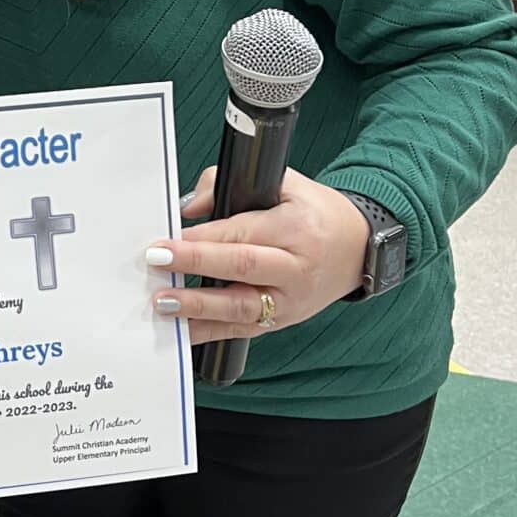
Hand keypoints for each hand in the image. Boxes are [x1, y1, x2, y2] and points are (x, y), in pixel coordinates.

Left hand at [146, 166, 368, 343]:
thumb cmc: (317, 214)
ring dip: (198, 307)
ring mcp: (289, 301)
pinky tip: (181, 331)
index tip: (165, 239)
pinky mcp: (281, 321)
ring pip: (241, 307)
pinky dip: (208, 333)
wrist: (360, 249)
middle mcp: (295, 268)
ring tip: (163, 302)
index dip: (201, 238)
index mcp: (297, 229)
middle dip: (195, 264)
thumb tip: (188, 209)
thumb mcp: (286, 184)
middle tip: (156, 262)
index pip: (241, 233)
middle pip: (242, 268)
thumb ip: (232, 186)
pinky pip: (241, 330)